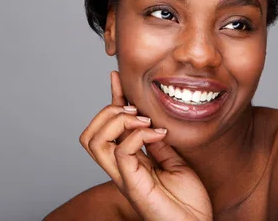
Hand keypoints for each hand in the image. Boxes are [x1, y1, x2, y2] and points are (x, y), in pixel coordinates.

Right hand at [80, 71, 212, 220]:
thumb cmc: (187, 201)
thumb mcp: (174, 160)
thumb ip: (158, 142)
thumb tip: (151, 120)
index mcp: (129, 161)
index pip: (109, 127)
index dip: (111, 99)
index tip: (116, 76)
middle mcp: (120, 168)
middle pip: (89, 135)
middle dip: (108, 110)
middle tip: (138, 110)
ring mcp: (124, 177)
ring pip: (94, 141)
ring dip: (117, 121)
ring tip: (143, 121)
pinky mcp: (133, 186)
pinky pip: (121, 152)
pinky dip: (138, 135)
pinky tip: (157, 134)